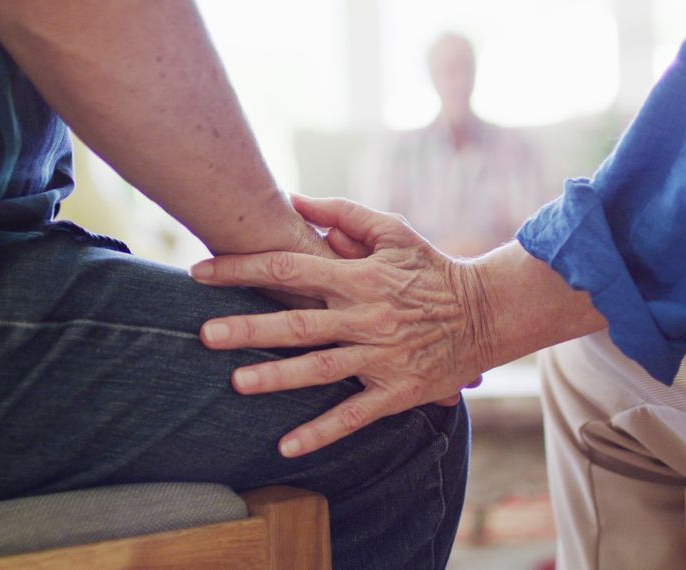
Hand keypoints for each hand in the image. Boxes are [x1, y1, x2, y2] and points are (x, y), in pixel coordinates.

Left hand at [191, 196, 496, 456]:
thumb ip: (343, 213)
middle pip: (298, 323)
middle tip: (203, 334)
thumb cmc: (432, 267)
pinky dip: (320, 432)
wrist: (485, 312)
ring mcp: (380, 358)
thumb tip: (293, 197)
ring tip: (236, 383)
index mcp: (360, 277)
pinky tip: (285, 446)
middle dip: (249, 329)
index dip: (243, 269)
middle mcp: (366, 317)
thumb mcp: (394, 230)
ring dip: (277, 378)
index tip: (200, 272)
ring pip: (321, 369)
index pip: (291, 268)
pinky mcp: (395, 391)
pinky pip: (354, 416)